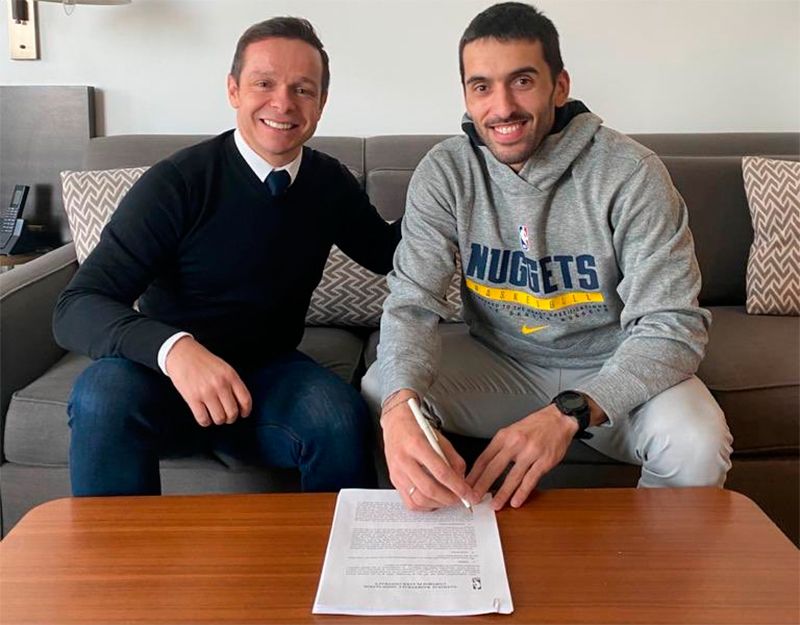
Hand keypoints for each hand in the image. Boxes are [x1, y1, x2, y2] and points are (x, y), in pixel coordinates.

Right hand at [165, 336, 251, 426]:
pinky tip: (204, 416)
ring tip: (214, 415)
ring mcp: (206, 392)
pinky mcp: (192, 398)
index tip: (243, 414)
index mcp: (231, 376)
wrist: (182, 354)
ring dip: (218, 420)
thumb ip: (233, 383)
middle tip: (226, 416)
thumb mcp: (224, 368)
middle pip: (232, 412)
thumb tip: (240, 403)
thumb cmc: (204, 362)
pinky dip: (205, 421)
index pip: (245, 399)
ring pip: (219, 418)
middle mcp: (220, 384)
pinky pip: (203, 419)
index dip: (246, 411)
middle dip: (230, 418)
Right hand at [381, 390, 476, 510]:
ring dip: (438, 504)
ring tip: (448, 499)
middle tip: (461, 499)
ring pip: (419, 499)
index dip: (458, 487)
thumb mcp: (439, 438)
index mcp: (417, 445)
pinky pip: (409, 502)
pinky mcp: (394, 481)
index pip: (441, 472)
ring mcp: (397, 473)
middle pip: (429, 489)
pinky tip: (433, 500)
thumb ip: (453, 459)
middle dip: (449, 499)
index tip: (470, 495)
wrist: (395, 424)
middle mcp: (404, 460)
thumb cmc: (417, 428)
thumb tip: (462, 481)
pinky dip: (424, 506)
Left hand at [467, 404, 576, 510]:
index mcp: (504, 436)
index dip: (474, 474)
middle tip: (474, 498)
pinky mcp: (544, 461)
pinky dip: (522, 493)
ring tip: (495, 505)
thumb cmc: (535, 426)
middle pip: (494, 468)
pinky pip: (530, 480)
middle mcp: (515, 443)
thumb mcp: (512, 430)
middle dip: (482, 486)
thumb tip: (485, 466)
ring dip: (502, 493)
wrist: (559, 419)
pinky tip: (516, 501)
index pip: (484, 458)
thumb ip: (500, 447)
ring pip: (512, 477)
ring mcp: (530, 453)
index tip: (467, 485)